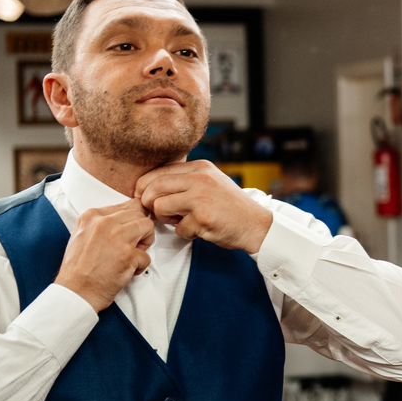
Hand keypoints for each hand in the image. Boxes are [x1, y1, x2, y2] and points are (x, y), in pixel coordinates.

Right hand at [55, 200, 154, 311]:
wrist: (74, 292)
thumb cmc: (79, 267)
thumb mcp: (83, 234)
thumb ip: (103, 222)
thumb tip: (129, 214)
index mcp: (92, 215)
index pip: (128, 205)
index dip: (132, 222)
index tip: (126, 234)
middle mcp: (104, 222)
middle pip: (140, 215)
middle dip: (140, 231)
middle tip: (128, 248)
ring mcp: (117, 237)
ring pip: (148, 227)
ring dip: (143, 245)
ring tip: (129, 257)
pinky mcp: (127, 255)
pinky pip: (147, 256)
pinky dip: (139, 266)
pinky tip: (124, 271)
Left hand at [135, 160, 272, 253]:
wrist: (257, 224)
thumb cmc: (231, 207)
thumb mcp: (211, 182)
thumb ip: (186, 180)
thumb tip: (150, 187)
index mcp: (200, 167)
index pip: (158, 172)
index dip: (144, 187)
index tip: (144, 198)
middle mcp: (200, 179)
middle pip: (154, 187)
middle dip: (148, 203)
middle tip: (157, 213)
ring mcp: (201, 198)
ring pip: (159, 207)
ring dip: (165, 219)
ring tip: (179, 221)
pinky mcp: (202, 218)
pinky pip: (178, 228)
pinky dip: (185, 233)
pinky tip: (199, 229)